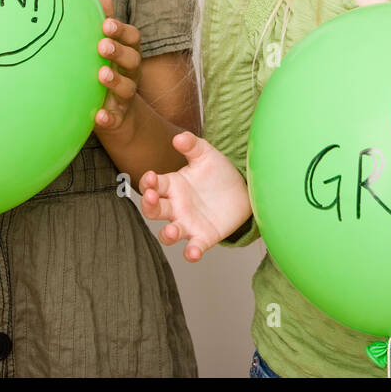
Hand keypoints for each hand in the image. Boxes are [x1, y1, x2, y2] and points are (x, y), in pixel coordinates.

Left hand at [94, 0, 141, 134]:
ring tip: (101, 75)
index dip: (121, 31)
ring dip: (115, 82)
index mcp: (128, 55)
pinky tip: (99, 116)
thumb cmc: (111, 72)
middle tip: (101, 45)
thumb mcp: (109, 46)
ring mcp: (125, 97)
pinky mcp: (118, 119)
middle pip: (132, 60)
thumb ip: (105, 18)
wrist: (122, 118)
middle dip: (118, 52)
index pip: (132, 39)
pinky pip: (116, 120)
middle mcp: (131, 74)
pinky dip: (108, 118)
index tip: (105, 24)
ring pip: (127, 88)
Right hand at [138, 132, 252, 260]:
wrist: (242, 189)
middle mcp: (175, 207)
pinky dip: (191, 252)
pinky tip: (193, 253)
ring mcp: (187, 223)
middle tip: (152, 197)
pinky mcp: (203, 237)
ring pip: (169, 233)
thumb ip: (192, 145)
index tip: (150, 176)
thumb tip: (178, 137)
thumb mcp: (206, 155)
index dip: (148, 182)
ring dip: (167, 234)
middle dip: (149, 206)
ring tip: (172, 230)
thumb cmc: (217, 172)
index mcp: (173, 185)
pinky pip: (194, 247)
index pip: (152, 185)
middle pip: (154, 210)